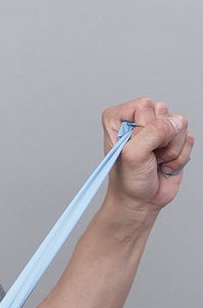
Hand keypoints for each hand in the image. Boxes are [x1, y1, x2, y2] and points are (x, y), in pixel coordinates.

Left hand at [101, 97, 192, 218]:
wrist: (140, 201)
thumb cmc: (128, 180)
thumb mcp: (133, 155)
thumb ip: (153, 133)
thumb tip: (175, 122)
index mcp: (118, 117)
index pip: (144, 105)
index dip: (144, 127)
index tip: (134, 146)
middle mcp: (138, 118)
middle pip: (163, 111)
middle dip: (160, 139)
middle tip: (147, 156)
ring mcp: (157, 127)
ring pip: (179, 123)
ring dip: (170, 149)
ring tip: (155, 160)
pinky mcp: (174, 138)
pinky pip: (188, 138)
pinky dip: (179, 156)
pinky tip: (165, 164)